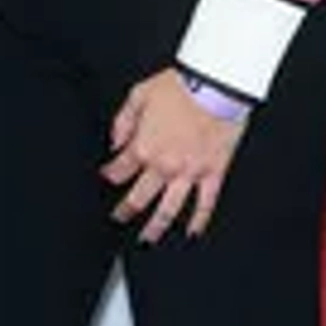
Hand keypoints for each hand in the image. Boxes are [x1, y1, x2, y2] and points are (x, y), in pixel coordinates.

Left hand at [102, 67, 245, 242]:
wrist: (216, 85)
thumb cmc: (180, 86)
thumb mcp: (139, 95)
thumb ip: (123, 121)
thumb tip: (115, 142)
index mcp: (144, 147)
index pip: (119, 170)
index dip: (110, 175)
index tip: (108, 178)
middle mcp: (164, 166)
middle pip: (138, 197)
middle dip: (125, 210)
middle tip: (118, 218)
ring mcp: (189, 173)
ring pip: (168, 210)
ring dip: (155, 227)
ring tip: (147, 239)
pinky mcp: (213, 173)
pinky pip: (205, 204)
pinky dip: (199, 221)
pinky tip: (192, 233)